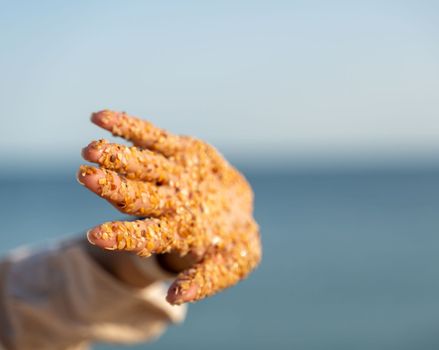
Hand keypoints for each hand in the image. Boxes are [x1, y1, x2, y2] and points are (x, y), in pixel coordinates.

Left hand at [77, 110, 260, 304]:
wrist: (240, 208)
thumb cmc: (235, 243)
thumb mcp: (233, 265)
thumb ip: (206, 280)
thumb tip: (174, 297)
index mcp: (175, 232)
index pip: (144, 235)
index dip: (122, 235)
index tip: (97, 235)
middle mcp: (166, 202)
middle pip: (134, 196)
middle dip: (110, 187)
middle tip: (85, 176)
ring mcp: (170, 174)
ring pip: (138, 165)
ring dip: (114, 156)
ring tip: (91, 149)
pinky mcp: (177, 150)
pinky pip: (150, 136)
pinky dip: (127, 127)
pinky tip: (99, 117)